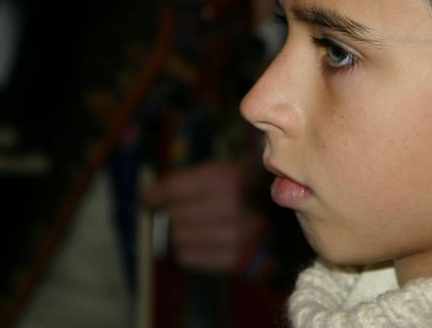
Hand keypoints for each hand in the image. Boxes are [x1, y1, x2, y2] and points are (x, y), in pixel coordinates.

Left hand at [143, 161, 260, 272]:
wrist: (284, 224)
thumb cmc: (248, 192)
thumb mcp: (225, 172)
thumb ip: (189, 181)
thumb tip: (148, 196)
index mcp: (227, 178)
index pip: (174, 189)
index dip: (155, 194)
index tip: (146, 198)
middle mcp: (230, 206)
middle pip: (174, 214)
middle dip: (170, 213)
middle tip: (174, 212)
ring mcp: (233, 235)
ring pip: (178, 237)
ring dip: (178, 233)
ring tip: (192, 226)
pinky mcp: (233, 259)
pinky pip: (188, 257)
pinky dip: (186, 250)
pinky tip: (198, 241)